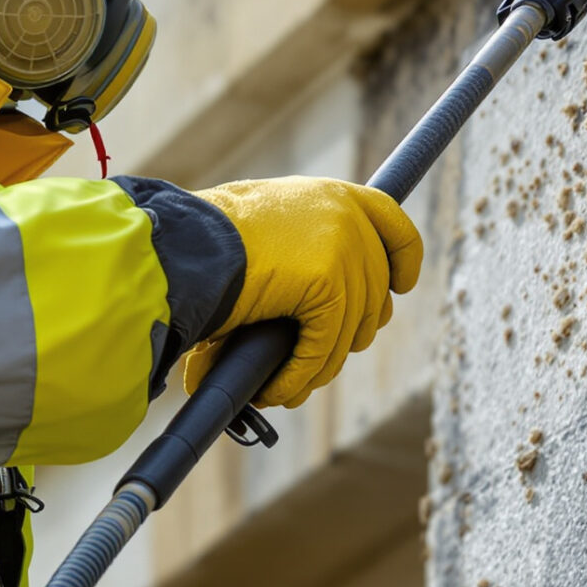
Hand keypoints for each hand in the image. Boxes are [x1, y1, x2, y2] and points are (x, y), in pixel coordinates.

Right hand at [187, 177, 421, 406]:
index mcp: (333, 194)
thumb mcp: (265, 230)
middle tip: (316, 359)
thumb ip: (300, 253)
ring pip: (350, 330)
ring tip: (288, 386)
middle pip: (375, 291)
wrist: (182, 244)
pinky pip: (324, 348)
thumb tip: (311, 311)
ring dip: (319, 366)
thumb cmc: (204, 240)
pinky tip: (274, 392)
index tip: (402, 286)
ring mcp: (344, 250)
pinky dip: (299, 377)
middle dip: (350, 333)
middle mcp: (347, 216)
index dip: (404, 259)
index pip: (393, 222)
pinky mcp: (330, 285)